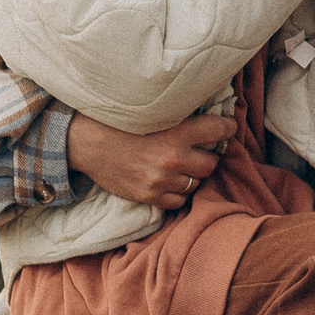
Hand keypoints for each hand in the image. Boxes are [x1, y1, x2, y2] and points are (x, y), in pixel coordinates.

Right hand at [65, 112, 237, 210]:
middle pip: (212, 163)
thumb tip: (208, 116)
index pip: (218, 129)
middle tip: (200, 151)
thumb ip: (180, 118)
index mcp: (176, 132)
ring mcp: (162, 180)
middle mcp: (173, 158)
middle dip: (208, 157)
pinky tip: (169, 181)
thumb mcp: (153, 113)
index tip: (228, 126)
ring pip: (196, 184)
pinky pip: (179, 201)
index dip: (227, 127)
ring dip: (192, 176)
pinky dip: (177, 193)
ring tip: (181, 166)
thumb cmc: (119, 124)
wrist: (87, 143)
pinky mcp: (150, 197)